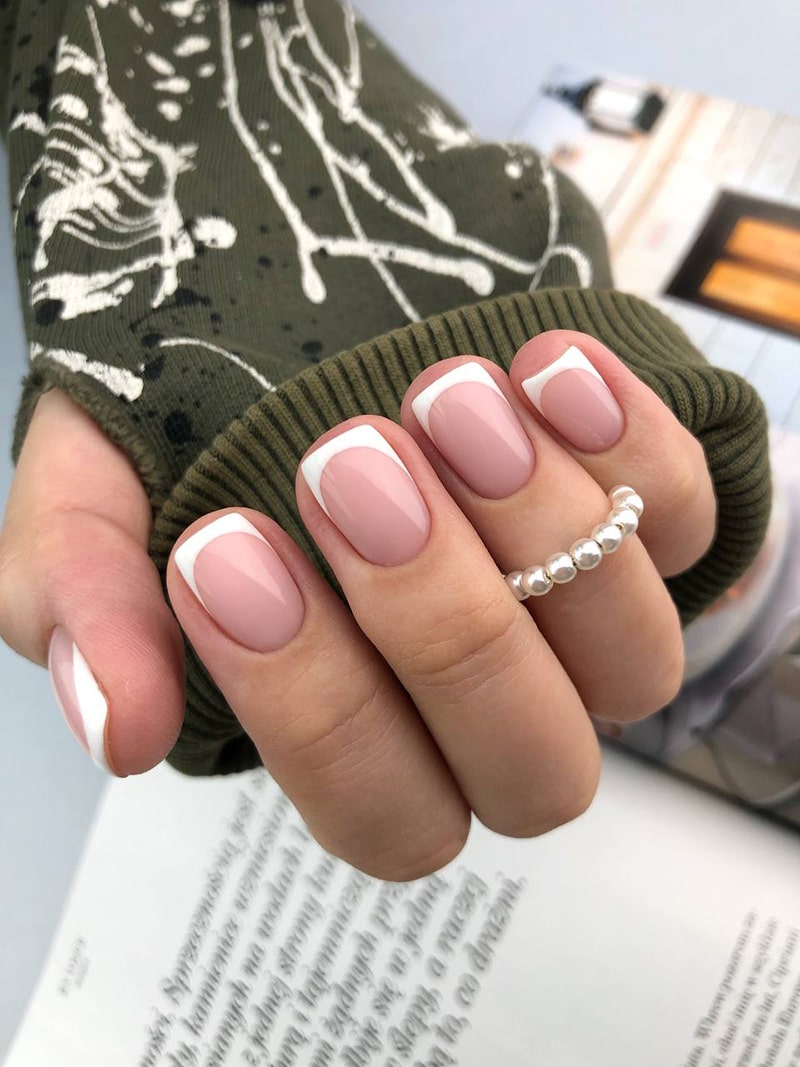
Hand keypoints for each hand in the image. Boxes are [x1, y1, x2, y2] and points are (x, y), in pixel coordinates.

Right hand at [0, 332, 714, 878]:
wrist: (281, 282)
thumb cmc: (189, 418)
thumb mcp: (92, 502)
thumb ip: (83, 609)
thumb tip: (122, 732)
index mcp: (364, 735)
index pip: (379, 810)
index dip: (314, 706)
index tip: (230, 547)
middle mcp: (492, 704)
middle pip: (531, 770)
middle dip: (443, 623)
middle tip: (350, 466)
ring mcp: (581, 617)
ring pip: (633, 665)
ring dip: (539, 532)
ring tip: (448, 399)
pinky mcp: (646, 513)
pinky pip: (696, 524)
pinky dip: (634, 452)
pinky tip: (545, 367)